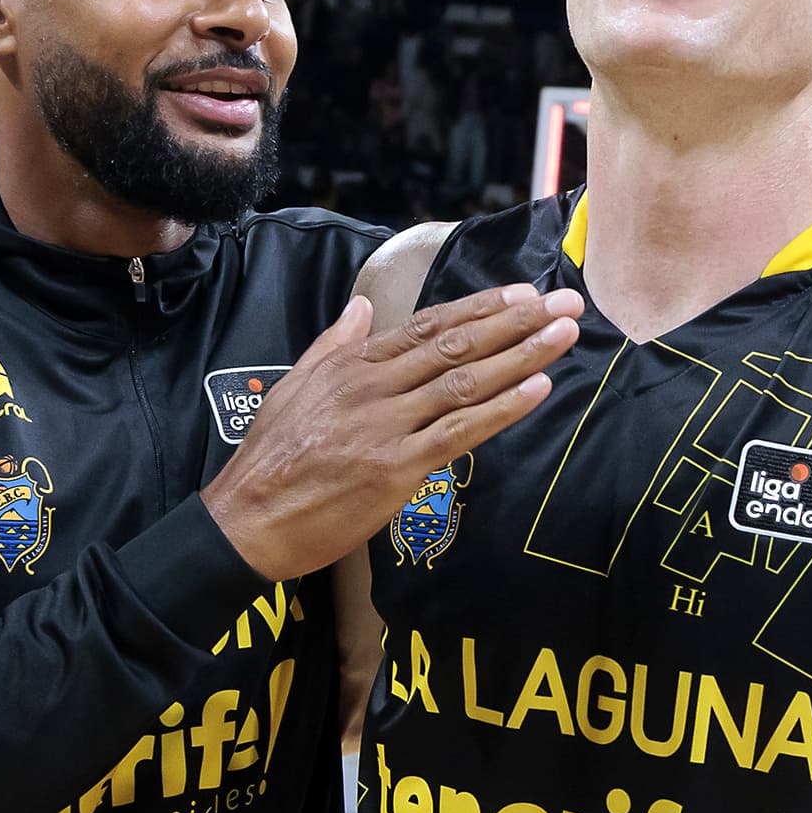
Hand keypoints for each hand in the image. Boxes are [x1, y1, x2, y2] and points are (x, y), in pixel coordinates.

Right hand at [204, 283, 583, 581]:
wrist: (247, 519)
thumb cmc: (268, 460)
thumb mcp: (294, 386)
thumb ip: (333, 344)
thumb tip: (361, 307)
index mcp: (352, 366)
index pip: (428, 327)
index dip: (480, 308)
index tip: (523, 293)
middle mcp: (374, 388)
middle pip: (456, 345)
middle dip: (517, 322)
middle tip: (564, 302)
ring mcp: (386, 427)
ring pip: (465, 382)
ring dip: (521, 356)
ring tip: (563, 335)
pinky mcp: (395, 469)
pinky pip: (458, 432)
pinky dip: (501, 409)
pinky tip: (536, 389)